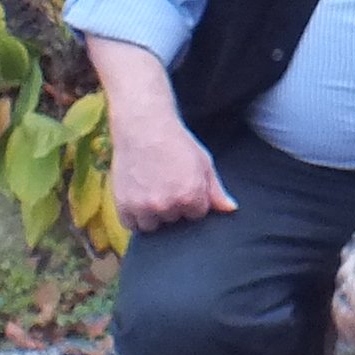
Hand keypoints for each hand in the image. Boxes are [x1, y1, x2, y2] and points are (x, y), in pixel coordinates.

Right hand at [109, 112, 235, 231]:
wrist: (143, 128)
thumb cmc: (177, 143)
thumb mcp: (203, 162)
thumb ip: (216, 190)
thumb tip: (231, 209)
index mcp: (190, 196)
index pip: (197, 214)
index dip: (191, 198)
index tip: (183, 182)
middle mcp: (167, 205)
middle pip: (174, 220)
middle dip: (172, 206)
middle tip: (165, 182)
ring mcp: (143, 207)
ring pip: (153, 226)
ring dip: (153, 215)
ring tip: (151, 190)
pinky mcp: (123, 206)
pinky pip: (131, 225)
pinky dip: (134, 216)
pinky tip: (138, 197)